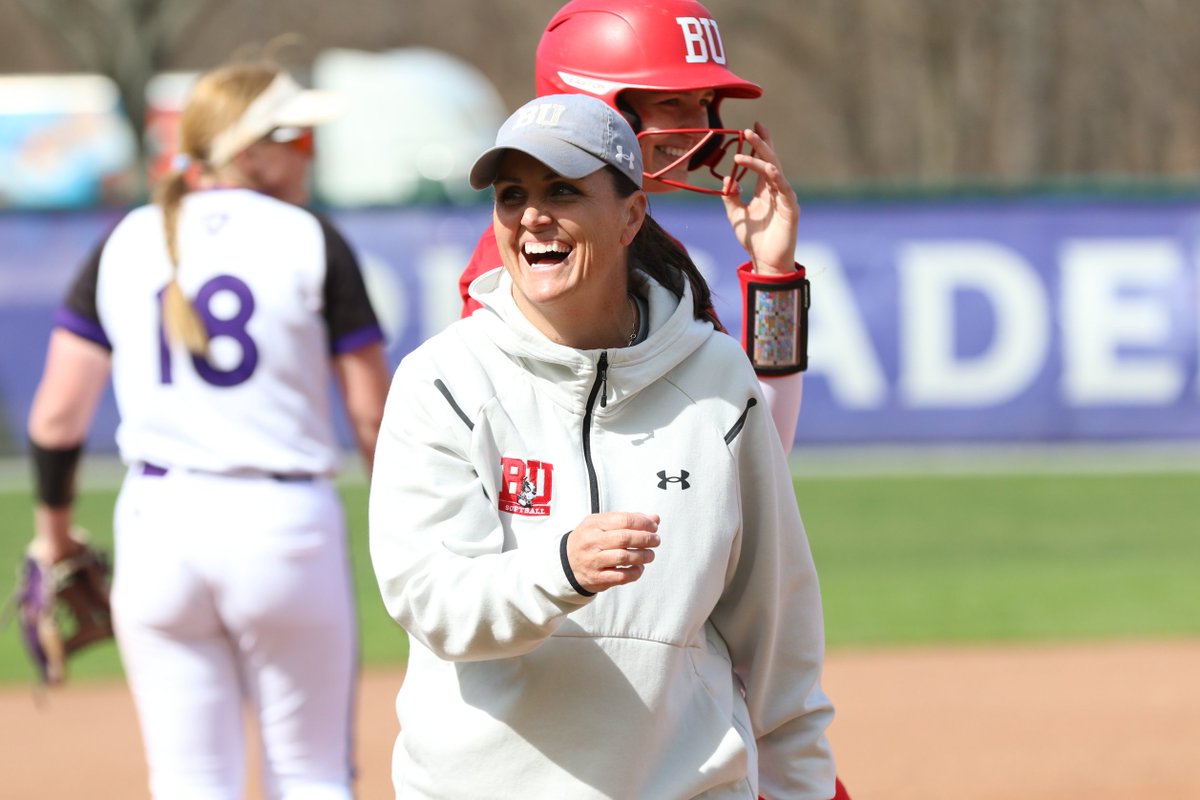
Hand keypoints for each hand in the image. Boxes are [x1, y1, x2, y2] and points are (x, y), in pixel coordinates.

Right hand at [566, 512, 660, 593]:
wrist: (566, 563)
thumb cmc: (589, 540)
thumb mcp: (602, 524)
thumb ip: (628, 520)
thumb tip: (654, 519)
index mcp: (594, 524)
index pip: (623, 520)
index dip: (643, 523)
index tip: (653, 527)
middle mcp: (592, 542)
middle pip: (624, 538)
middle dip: (646, 539)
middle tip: (656, 540)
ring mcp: (593, 561)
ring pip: (624, 558)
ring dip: (643, 556)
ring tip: (650, 555)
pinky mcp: (597, 578)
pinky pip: (621, 576)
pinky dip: (635, 572)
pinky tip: (639, 568)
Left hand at [721, 123, 800, 275]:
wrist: (765, 262)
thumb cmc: (753, 240)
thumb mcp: (735, 215)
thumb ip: (730, 197)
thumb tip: (726, 179)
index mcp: (765, 190)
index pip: (762, 162)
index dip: (758, 145)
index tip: (751, 128)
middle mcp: (776, 190)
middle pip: (770, 160)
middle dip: (761, 143)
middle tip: (749, 129)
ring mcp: (785, 198)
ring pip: (775, 170)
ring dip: (762, 155)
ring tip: (750, 142)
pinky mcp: (791, 209)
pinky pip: (784, 189)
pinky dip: (777, 177)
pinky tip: (769, 167)